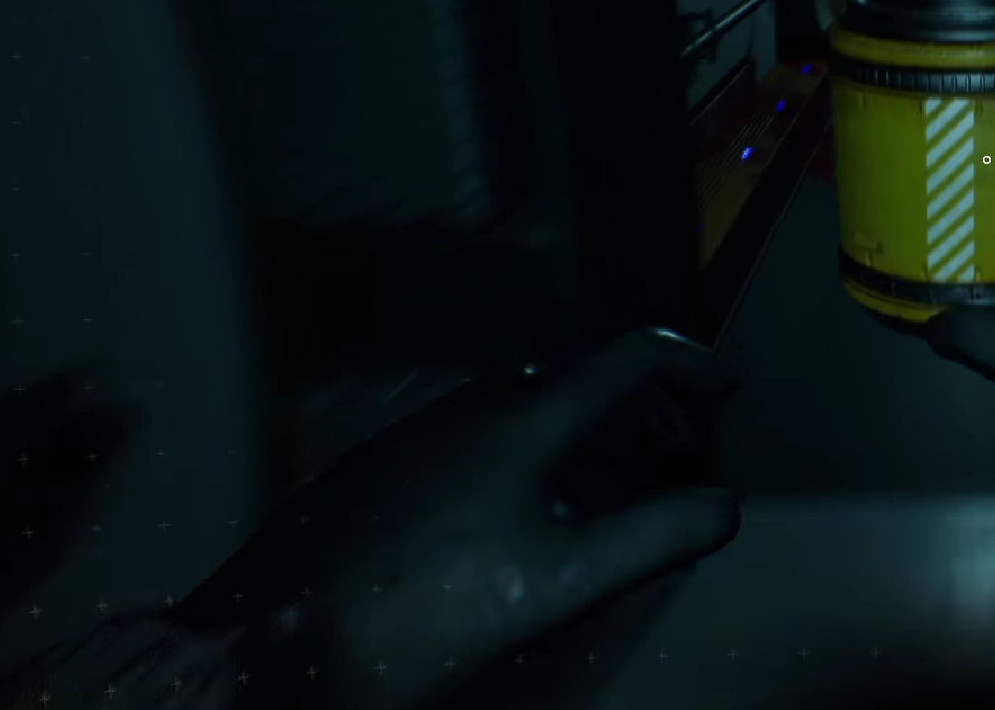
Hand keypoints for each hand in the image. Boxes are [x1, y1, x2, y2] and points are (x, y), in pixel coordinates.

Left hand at [172, 328, 739, 707]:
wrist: (268, 634)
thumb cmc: (418, 607)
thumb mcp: (555, 583)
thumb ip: (650, 538)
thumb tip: (724, 507)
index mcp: (524, 417)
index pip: (627, 359)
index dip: (688, 366)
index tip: (727, 388)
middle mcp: (473, 405)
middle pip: (579, 381)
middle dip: (641, 410)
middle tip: (677, 453)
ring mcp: (422, 433)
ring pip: (527, 411)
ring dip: (586, 439)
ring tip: (612, 495)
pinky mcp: (385, 468)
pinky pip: (482, 439)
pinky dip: (533, 460)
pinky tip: (526, 524)